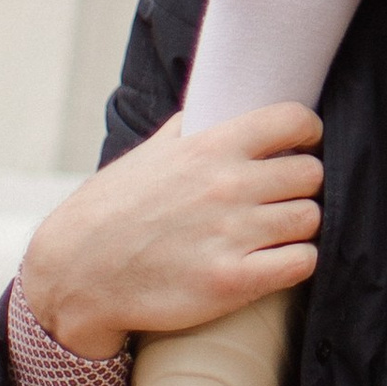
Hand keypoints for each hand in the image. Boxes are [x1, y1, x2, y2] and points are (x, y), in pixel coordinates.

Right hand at [19, 105, 323, 363]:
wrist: (75, 274)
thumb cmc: (112, 211)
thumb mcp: (149, 155)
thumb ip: (191, 128)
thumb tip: (219, 104)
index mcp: (210, 148)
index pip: (293, 120)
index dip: (307, 132)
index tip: (303, 144)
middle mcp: (227, 186)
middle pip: (311, 174)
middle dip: (301, 185)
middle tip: (283, 197)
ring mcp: (231, 235)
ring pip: (310, 218)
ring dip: (298, 225)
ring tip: (277, 231)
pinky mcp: (232, 281)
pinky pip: (302, 262)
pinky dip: (297, 261)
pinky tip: (278, 260)